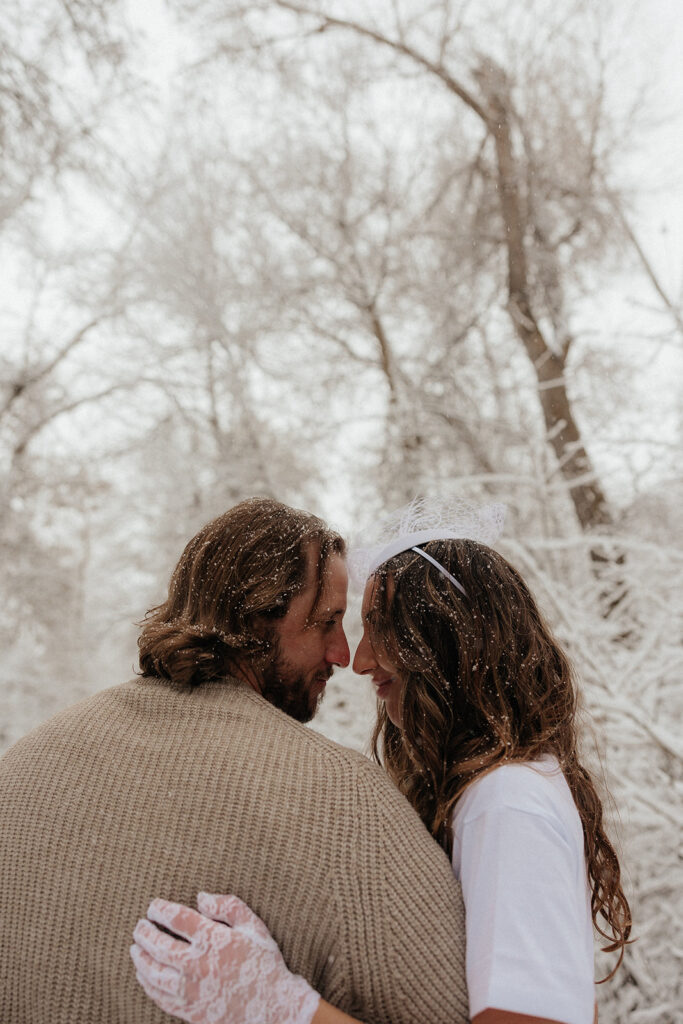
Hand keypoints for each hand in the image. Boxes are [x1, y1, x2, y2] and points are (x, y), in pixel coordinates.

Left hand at [131, 892, 320, 1023]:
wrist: (274, 1007)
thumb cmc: (264, 962)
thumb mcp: (253, 926)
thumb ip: (228, 906)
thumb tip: (200, 897)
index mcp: (214, 940)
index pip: (177, 918)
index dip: (160, 909)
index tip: (153, 906)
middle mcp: (199, 964)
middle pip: (159, 945)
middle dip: (144, 933)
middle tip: (138, 925)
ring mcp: (192, 990)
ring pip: (154, 973)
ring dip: (140, 959)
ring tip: (135, 949)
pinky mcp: (191, 1011)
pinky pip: (161, 997)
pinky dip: (148, 985)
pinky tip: (144, 975)